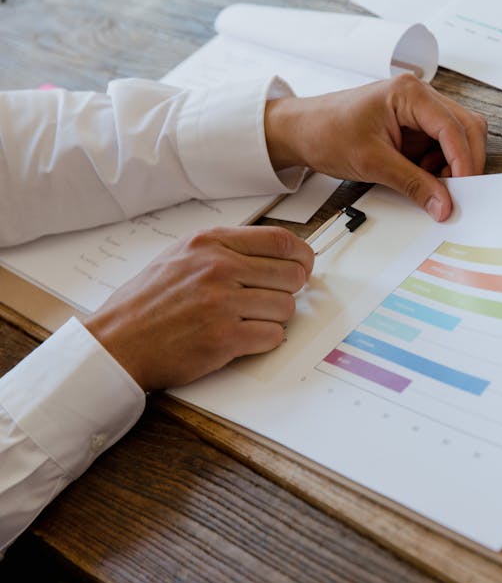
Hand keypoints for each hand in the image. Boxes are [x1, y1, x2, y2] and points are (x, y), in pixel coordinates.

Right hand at [83, 226, 313, 390]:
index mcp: (210, 242)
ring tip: (246, 321)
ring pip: (286, 307)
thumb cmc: (147, 303)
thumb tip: (275, 254)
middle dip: (288, 291)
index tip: (304, 267)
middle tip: (272, 300)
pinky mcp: (225, 337)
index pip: (281, 241)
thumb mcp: (181, 256)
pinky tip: (242, 338)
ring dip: (274, 318)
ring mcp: (222, 302)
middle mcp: (218, 267)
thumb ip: (225, 250)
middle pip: (292, 275)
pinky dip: (264, 340)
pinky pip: (273, 335)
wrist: (116, 342)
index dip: (302, 257)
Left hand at [264, 74, 487, 220]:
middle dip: (464, 162)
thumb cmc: (326, 133)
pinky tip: (422, 177)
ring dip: (452, 165)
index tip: (464, 190)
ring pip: (458, 137)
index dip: (463, 160)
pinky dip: (440, 166)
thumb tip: (443, 204)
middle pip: (466, 127)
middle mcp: (419, 96)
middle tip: (457, 193)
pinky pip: (442, 146)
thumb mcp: (372, 163)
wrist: (301, 131)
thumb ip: (413, 184)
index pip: (454, 126)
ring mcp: (419, 110)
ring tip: (431, 184)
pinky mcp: (414, 126)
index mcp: (409, 93)